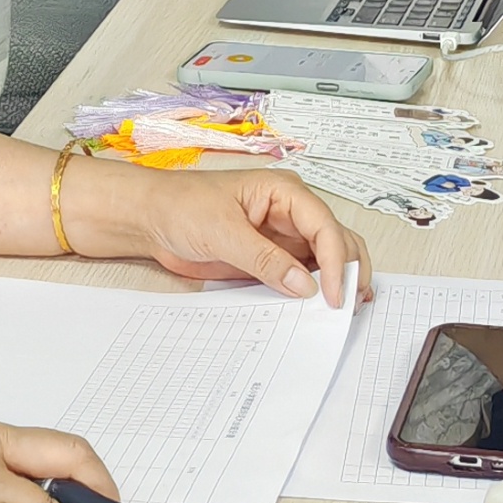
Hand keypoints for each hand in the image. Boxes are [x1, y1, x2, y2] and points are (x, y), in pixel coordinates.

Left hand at [66, 157, 371, 308]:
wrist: (151, 219)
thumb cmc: (182, 207)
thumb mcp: (222, 232)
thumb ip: (265, 259)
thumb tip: (305, 286)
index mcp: (285, 192)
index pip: (325, 226)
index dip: (337, 261)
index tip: (335, 295)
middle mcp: (291, 212)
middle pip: (337, 240)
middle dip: (350, 270)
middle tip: (352, 306)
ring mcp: (283, 236)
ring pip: (325, 259)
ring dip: (337, 281)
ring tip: (343, 311)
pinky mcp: (271, 258)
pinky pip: (299, 275)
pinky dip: (312, 291)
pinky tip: (316, 310)